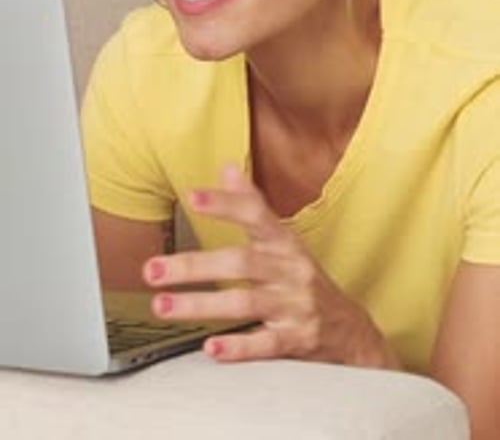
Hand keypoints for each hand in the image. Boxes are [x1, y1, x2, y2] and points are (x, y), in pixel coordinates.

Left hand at [143, 164, 397, 365]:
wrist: (350, 332)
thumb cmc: (305, 280)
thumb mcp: (283, 241)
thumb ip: (252, 206)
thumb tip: (228, 167)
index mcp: (284, 243)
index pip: (256, 215)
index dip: (226, 204)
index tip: (193, 197)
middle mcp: (290, 270)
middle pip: (241, 262)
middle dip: (194, 265)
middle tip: (152, 270)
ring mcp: (295, 305)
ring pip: (246, 301)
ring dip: (201, 304)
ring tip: (163, 305)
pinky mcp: (297, 340)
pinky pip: (267, 343)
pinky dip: (239, 346)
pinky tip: (211, 348)